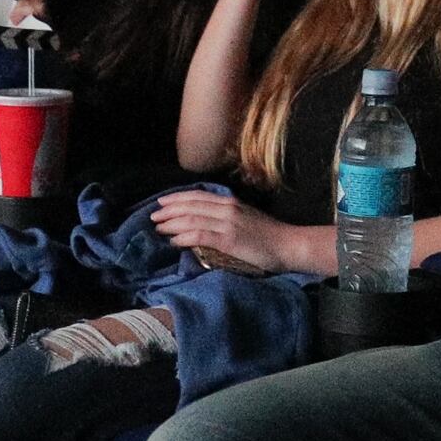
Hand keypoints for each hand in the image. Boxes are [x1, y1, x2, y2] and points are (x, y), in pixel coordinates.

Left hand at [150, 190, 293, 272]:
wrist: (288, 245)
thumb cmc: (269, 235)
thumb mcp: (246, 218)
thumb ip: (226, 217)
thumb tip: (205, 222)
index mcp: (230, 202)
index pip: (197, 196)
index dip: (177, 198)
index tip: (161, 202)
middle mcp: (227, 208)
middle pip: (190, 205)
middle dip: (169, 210)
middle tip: (152, 216)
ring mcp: (228, 223)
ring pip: (192, 218)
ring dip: (172, 223)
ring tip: (158, 228)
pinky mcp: (229, 240)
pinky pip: (200, 235)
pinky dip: (184, 237)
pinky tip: (173, 242)